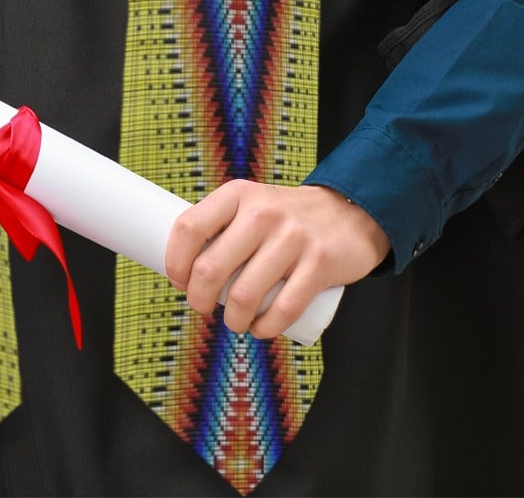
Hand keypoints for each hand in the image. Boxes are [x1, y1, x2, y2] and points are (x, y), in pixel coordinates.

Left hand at [163, 181, 390, 339]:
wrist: (348, 213)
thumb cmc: (285, 217)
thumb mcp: (250, 203)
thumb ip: (222, 225)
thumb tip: (184, 265)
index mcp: (237, 194)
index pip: (189, 227)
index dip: (175, 261)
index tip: (178, 280)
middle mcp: (261, 211)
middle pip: (210, 268)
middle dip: (198, 299)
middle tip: (201, 307)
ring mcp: (292, 237)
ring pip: (244, 295)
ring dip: (232, 320)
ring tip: (234, 322)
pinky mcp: (319, 263)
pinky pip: (283, 309)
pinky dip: (265, 329)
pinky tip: (259, 330)